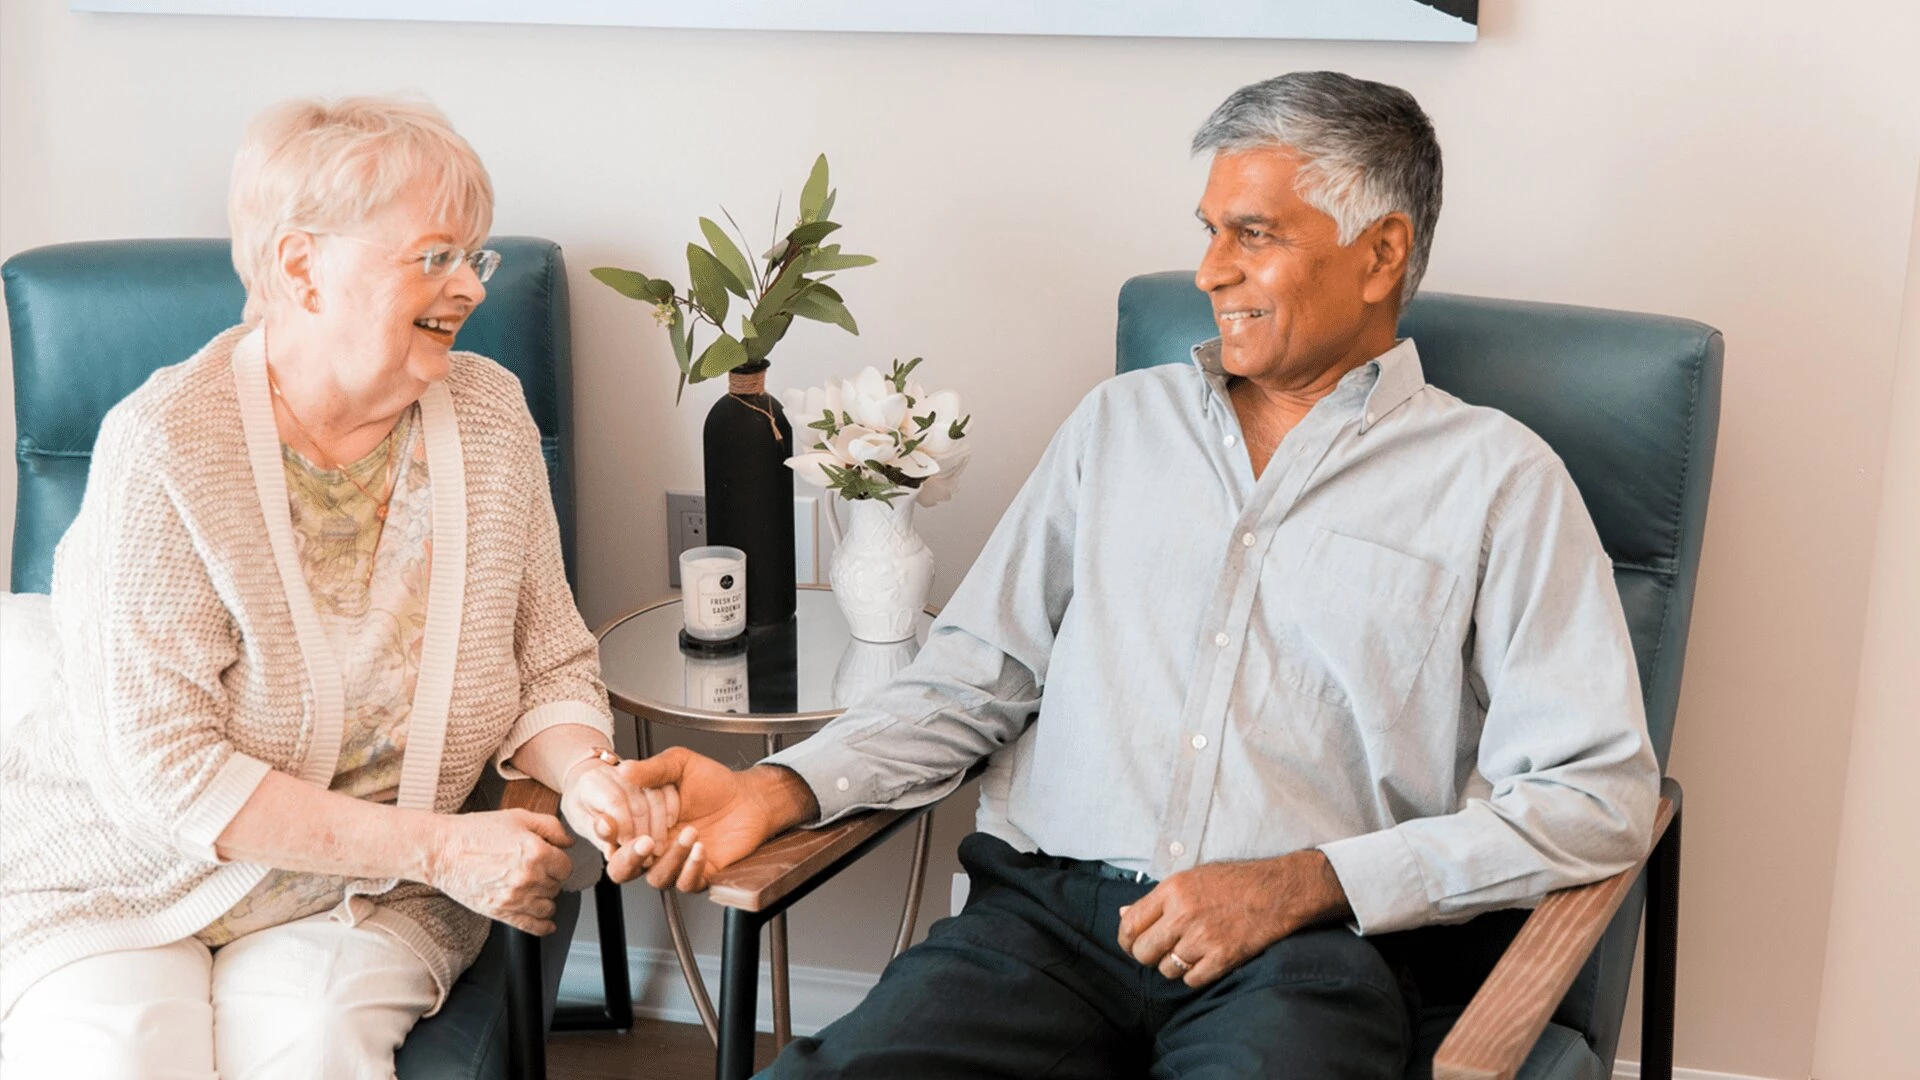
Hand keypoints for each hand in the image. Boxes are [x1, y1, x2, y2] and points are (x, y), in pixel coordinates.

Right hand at [424, 809, 574, 934]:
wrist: (442, 852)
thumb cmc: (475, 832)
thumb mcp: (518, 817)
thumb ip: (551, 827)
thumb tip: (569, 842)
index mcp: (536, 853)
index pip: (566, 867)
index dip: (559, 862)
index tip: (551, 860)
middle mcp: (528, 878)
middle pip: (557, 887)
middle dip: (550, 878)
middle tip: (537, 870)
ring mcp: (515, 898)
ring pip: (548, 907)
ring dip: (545, 898)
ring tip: (535, 889)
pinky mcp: (501, 913)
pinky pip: (532, 926)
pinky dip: (543, 926)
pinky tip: (546, 922)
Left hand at [559, 761, 680, 883]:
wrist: (586, 779)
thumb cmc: (582, 802)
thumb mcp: (580, 820)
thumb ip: (597, 834)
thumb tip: (611, 852)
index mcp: (592, 782)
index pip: (614, 803)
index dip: (624, 826)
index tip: (627, 844)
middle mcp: (614, 772)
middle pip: (637, 802)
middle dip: (644, 831)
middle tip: (646, 855)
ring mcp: (634, 771)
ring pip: (655, 797)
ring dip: (659, 826)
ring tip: (656, 848)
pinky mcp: (649, 771)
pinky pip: (667, 789)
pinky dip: (671, 809)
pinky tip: (668, 826)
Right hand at [619, 748, 819, 892]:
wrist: (749, 797)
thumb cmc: (713, 782)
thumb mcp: (680, 765)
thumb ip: (652, 769)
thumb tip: (625, 769)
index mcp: (641, 824)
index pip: (612, 838)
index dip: (606, 835)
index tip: (609, 824)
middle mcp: (654, 848)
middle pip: (624, 869)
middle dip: (628, 858)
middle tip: (642, 842)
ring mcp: (676, 863)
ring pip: (657, 877)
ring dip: (669, 858)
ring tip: (689, 831)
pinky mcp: (700, 874)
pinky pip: (687, 883)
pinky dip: (691, 868)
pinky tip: (700, 848)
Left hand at [1116, 850, 1349, 988]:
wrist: (1278, 891)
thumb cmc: (1234, 881)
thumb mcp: (1191, 878)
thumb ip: (1156, 898)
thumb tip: (1123, 914)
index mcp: (1172, 890)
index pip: (1130, 924)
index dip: (1126, 939)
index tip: (1132, 943)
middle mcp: (1183, 915)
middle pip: (1143, 952)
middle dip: (1147, 955)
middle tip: (1160, 951)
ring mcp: (1203, 938)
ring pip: (1167, 969)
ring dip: (1173, 965)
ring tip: (1188, 951)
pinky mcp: (1223, 958)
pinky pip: (1192, 980)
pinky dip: (1194, 975)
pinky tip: (1204, 960)